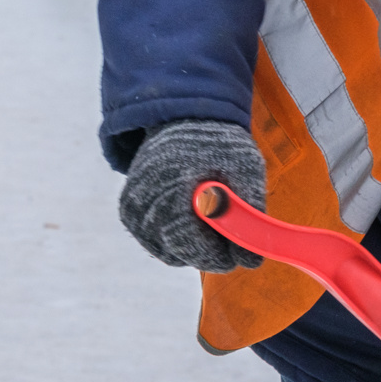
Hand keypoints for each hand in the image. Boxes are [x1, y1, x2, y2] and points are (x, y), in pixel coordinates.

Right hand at [118, 119, 266, 271]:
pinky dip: (181, 241)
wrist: (183, 121)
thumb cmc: (218, 144)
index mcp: (170, 184)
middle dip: (211, 251)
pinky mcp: (129, 214)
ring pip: (170, 253)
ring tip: (214, 218)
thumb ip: (250, 210)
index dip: (218, 255)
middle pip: (179, 252)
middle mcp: (142, 200)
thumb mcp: (246, 167)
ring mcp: (132, 209)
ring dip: (196, 247)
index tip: (243, 255)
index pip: (188, 241)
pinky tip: (196, 218)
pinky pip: (159, 246)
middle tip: (233, 234)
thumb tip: (251, 260)